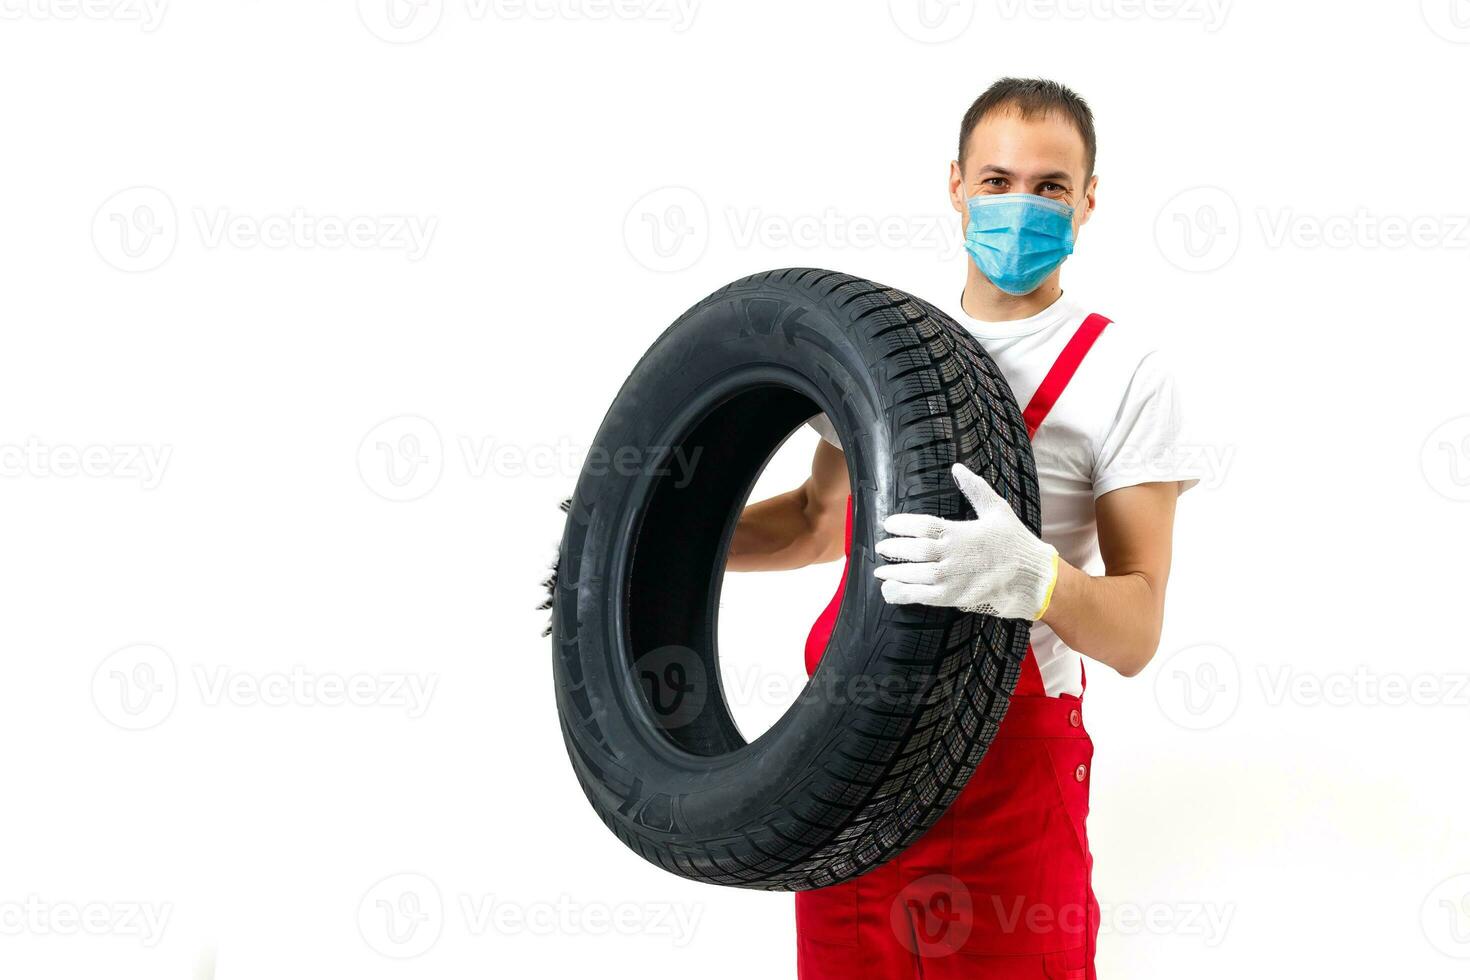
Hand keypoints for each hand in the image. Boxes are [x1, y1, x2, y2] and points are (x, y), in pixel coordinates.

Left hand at [874, 463, 1058, 619]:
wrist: (1034, 579)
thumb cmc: (1016, 543)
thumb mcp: (997, 510)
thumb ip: (975, 488)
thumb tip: (957, 468)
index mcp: (960, 532)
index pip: (923, 525)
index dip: (902, 525)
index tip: (888, 524)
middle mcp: (952, 555)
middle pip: (914, 550)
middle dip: (894, 548)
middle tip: (881, 546)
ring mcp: (951, 578)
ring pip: (914, 574)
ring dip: (894, 572)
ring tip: (881, 570)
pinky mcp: (953, 597)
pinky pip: (922, 596)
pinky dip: (903, 593)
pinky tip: (890, 591)